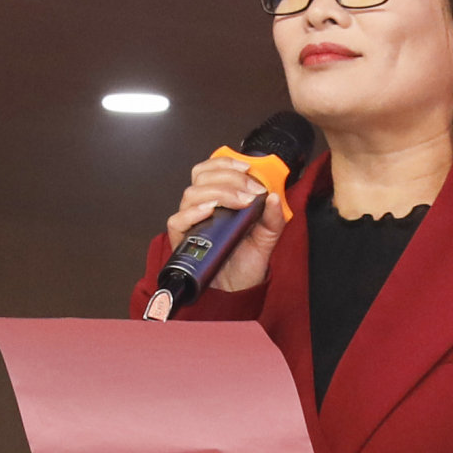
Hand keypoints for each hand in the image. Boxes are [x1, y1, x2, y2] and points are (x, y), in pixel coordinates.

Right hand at [165, 157, 287, 291]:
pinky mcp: (182, 241)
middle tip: (250, 192)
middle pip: (202, 177)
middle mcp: (202, 208)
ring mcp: (191, 223)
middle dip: (229, 178)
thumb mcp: (268, 236)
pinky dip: (192, 212)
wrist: (238, 290)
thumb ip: (273, 216)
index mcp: (219, 200)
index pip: (210, 169)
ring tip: (239, 203)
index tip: (247, 168)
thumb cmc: (246, 262)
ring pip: (191, 194)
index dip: (225, 162)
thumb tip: (275, 196)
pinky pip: (177, 220)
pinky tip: (209, 211)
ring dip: (218, 193)